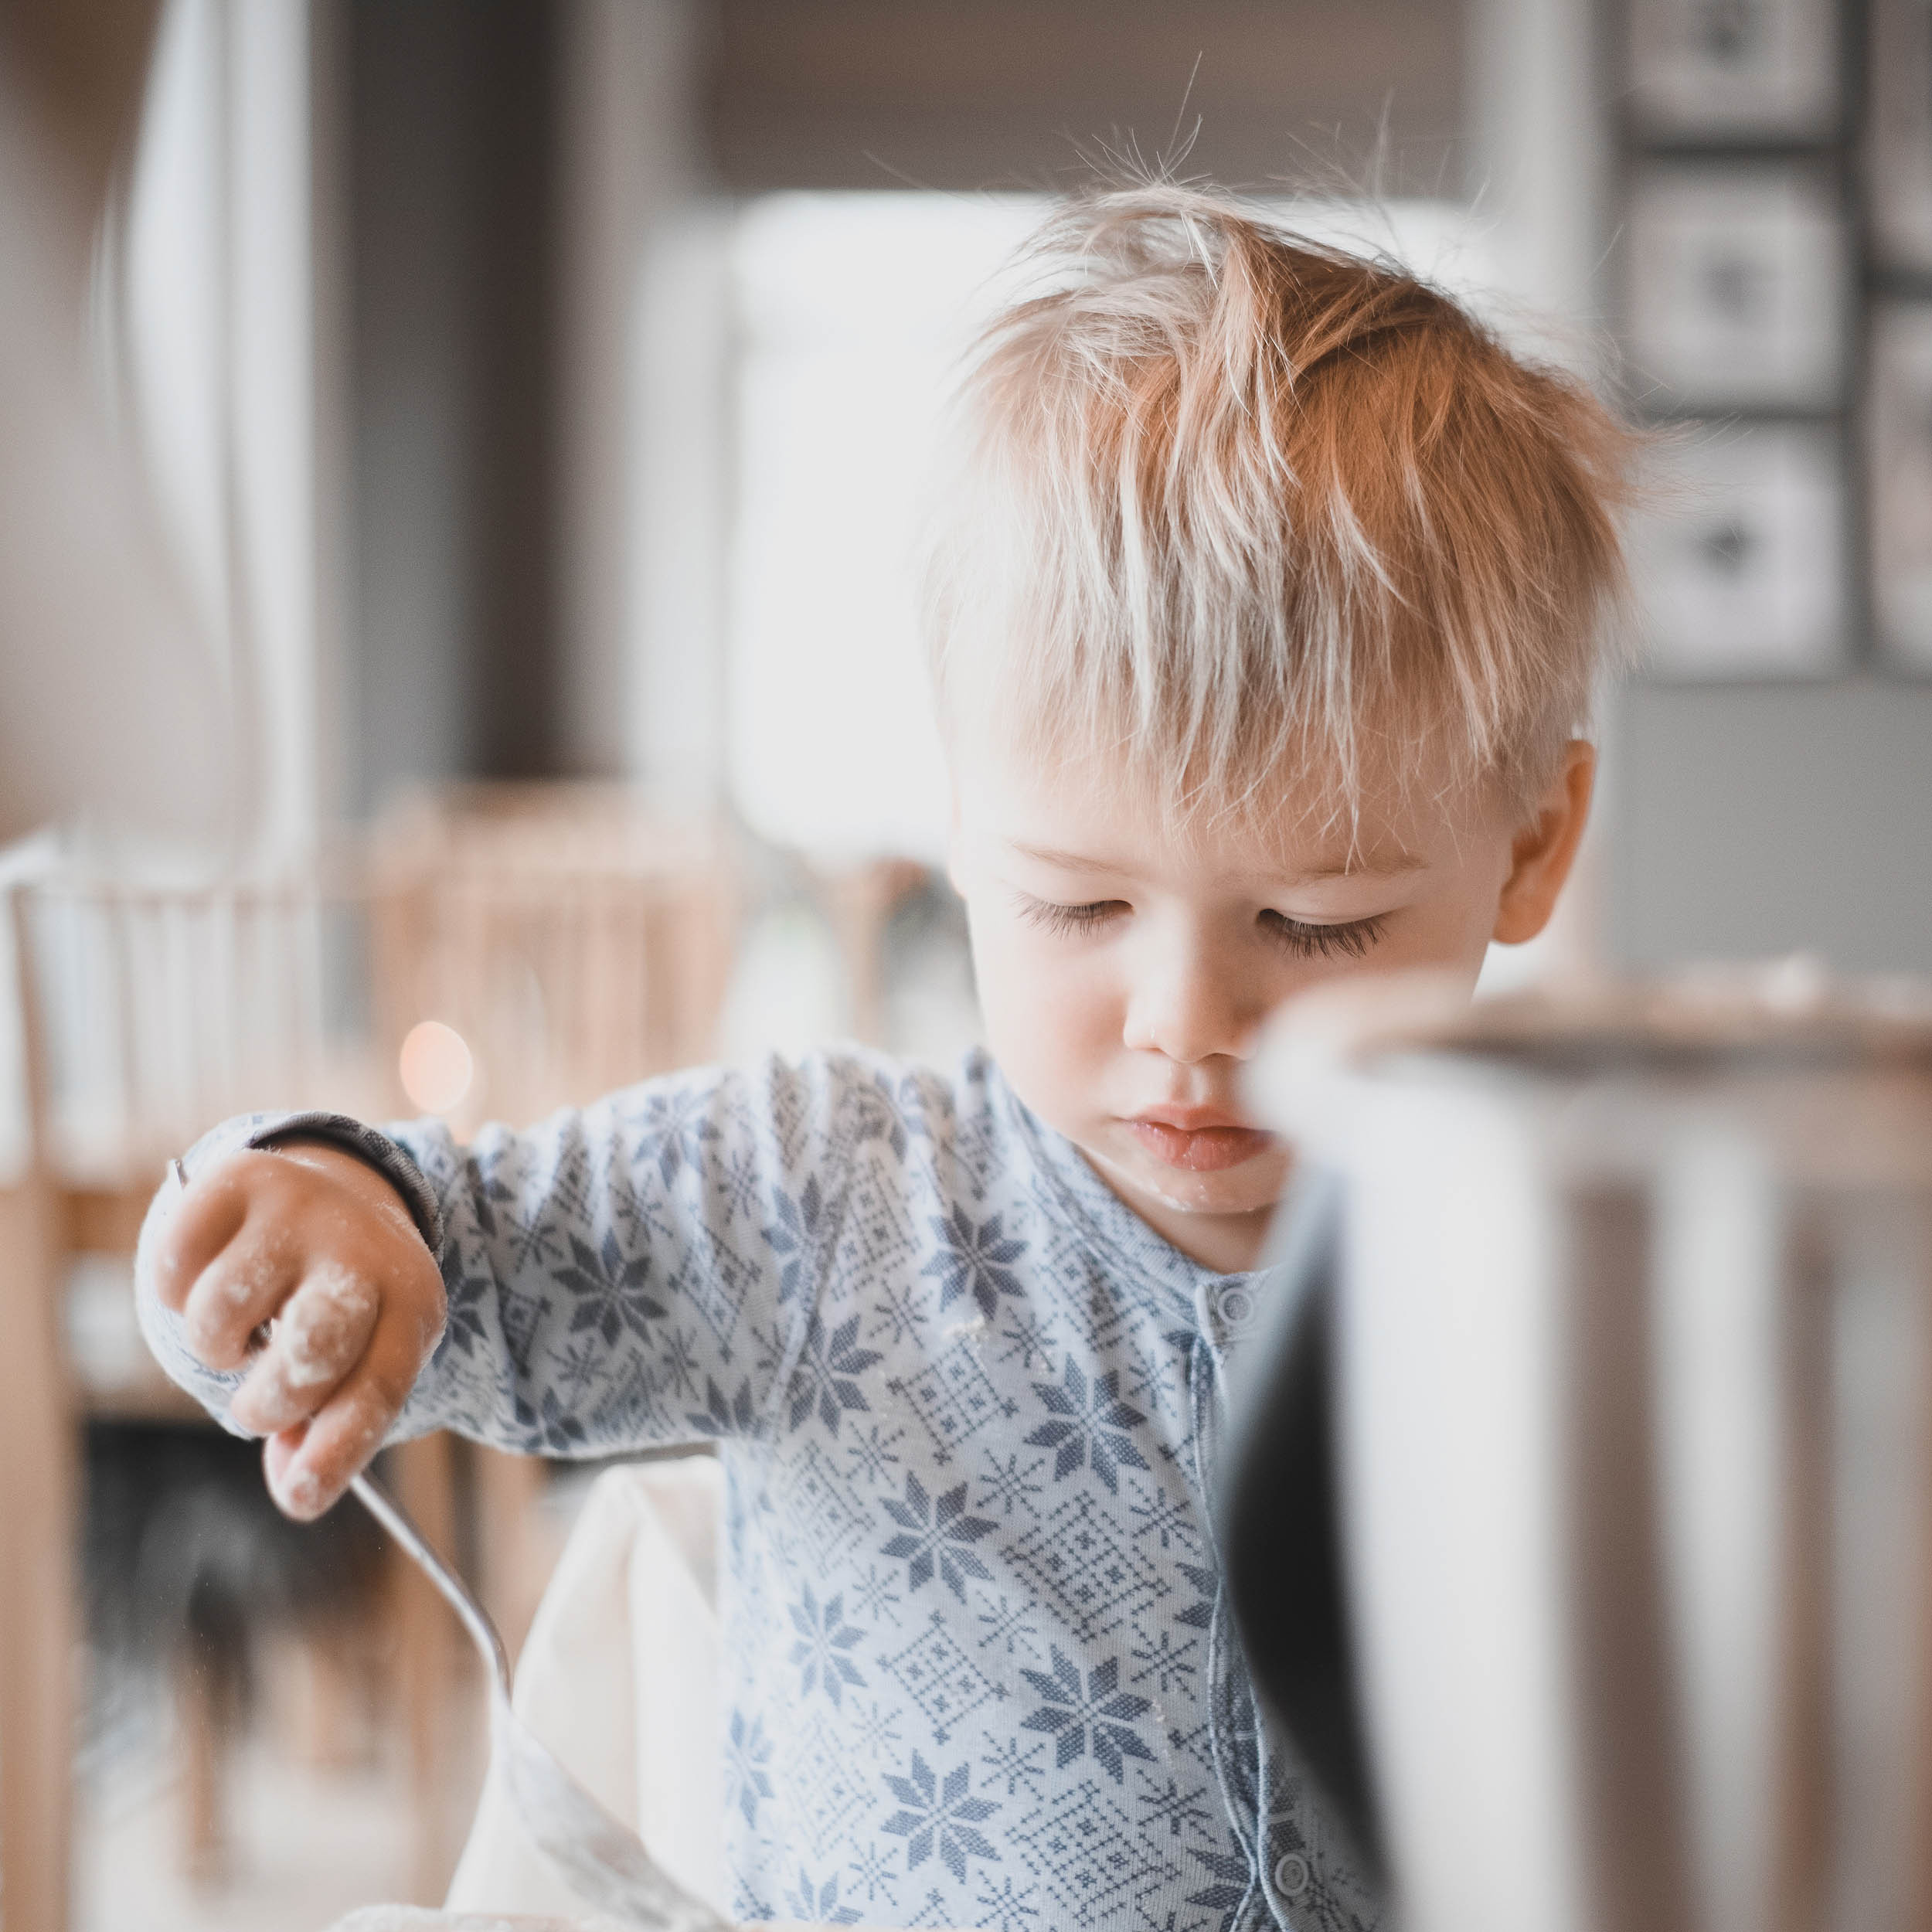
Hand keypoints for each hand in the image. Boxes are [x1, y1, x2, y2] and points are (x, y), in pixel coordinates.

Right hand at [150, 1141, 446, 1518]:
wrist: (330, 1196)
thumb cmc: (340, 1305)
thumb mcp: (355, 1361)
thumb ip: (324, 1430)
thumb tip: (294, 1492)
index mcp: (412, 1301)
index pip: (380, 1386)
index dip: (339, 1450)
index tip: (300, 1498)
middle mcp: (363, 1249)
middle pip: (311, 1348)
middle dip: (272, 1399)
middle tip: (260, 1403)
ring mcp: (302, 1208)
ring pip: (220, 1319)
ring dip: (218, 1347)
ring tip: (244, 1328)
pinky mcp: (240, 1180)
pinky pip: (176, 1269)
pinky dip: (178, 1292)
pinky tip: (212, 1276)